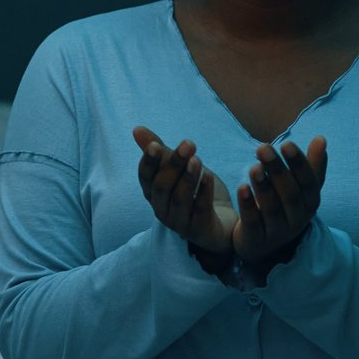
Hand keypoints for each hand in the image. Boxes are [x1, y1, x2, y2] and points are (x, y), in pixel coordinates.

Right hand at [132, 125, 234, 255]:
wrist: (222, 224)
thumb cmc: (196, 193)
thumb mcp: (180, 170)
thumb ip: (162, 152)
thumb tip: (136, 129)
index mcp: (154, 194)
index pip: (145, 178)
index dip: (148, 162)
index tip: (155, 145)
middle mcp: (162, 210)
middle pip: (162, 187)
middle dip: (173, 165)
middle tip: (188, 144)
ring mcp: (180, 223)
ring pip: (180, 199)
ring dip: (188, 178)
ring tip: (197, 159)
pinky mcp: (199, 230)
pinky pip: (200, 210)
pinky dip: (204, 192)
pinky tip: (209, 176)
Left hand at [234, 137, 327, 263]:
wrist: (265, 245)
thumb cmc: (284, 208)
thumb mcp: (300, 189)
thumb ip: (311, 165)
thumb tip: (321, 138)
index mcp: (310, 203)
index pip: (309, 183)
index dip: (299, 164)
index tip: (287, 143)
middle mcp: (297, 219)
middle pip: (289, 194)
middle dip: (277, 170)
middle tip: (263, 148)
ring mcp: (277, 232)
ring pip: (271, 208)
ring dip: (263, 186)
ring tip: (253, 167)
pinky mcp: (256, 240)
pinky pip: (253, 222)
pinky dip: (248, 205)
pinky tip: (241, 187)